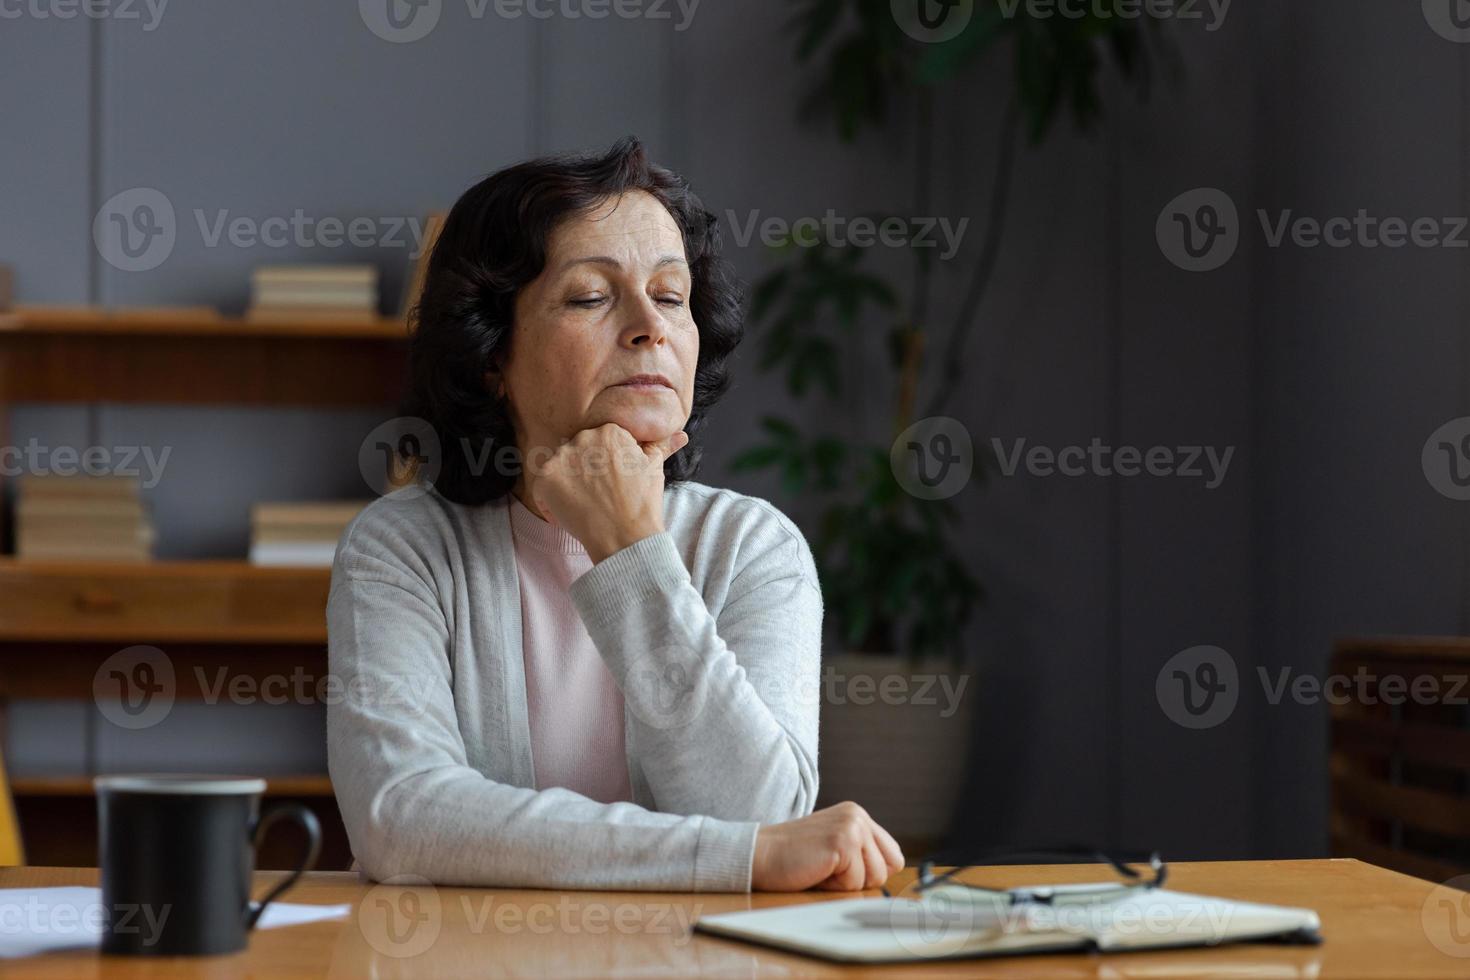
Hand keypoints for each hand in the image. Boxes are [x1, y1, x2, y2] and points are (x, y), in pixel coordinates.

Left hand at [529, 423, 688, 562]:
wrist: (625, 537)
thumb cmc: (642, 503)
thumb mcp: (654, 468)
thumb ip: (661, 446)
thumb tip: (680, 434)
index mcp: (610, 431)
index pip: (600, 441)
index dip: (605, 463)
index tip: (612, 481)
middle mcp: (584, 438)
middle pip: (578, 450)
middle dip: (584, 469)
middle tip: (599, 494)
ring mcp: (562, 457)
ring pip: (559, 467)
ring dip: (567, 483)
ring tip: (586, 503)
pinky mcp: (546, 478)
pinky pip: (541, 487)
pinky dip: (550, 501)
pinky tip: (569, 513)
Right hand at [751, 802, 904, 891]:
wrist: (761, 854)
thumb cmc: (794, 857)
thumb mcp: (835, 845)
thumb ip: (862, 850)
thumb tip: (892, 869)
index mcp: (857, 815)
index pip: (893, 854)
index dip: (871, 871)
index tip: (843, 868)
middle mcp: (858, 816)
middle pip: (888, 867)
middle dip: (861, 878)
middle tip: (828, 867)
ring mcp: (852, 827)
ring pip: (874, 877)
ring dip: (847, 882)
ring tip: (821, 867)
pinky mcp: (842, 843)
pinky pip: (855, 882)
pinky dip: (835, 885)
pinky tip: (815, 870)